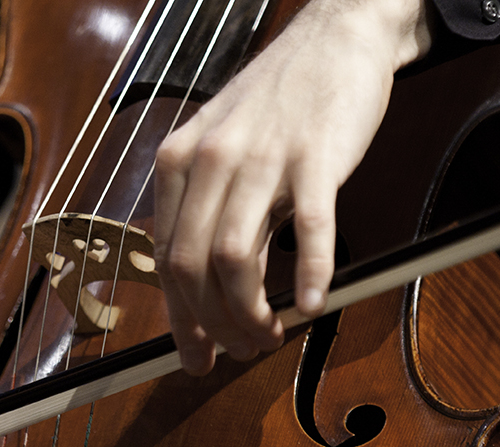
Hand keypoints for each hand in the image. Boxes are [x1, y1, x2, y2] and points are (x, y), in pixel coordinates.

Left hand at [153, 0, 431, 374]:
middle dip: (212, 326)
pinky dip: (310, 276)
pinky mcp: (315, 156)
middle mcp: (209, 161)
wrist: (333, 37)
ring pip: (235, 260)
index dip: (179, 320)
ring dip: (250, 314)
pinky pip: (309, 229)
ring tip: (271, 335)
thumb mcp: (221, 150)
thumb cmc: (276, 101)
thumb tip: (210, 287)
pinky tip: (315, 305)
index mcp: (178, 163)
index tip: (196, 356)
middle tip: (240, 351)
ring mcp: (261, 158)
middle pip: (192, 268)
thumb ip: (211, 213)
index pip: (166, 260)